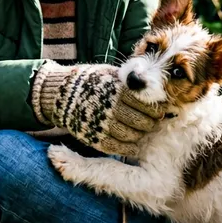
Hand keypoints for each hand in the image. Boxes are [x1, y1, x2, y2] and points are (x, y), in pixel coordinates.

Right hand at [31, 62, 163, 156]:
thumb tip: (153, 87)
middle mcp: (111, 107)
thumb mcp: (111, 74)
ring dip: (140, 136)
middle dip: (151, 124)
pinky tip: (132, 146)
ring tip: (142, 132)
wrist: (61, 94)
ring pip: (132, 136)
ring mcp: (102, 124)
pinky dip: (127, 148)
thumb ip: (130, 82)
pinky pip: (116, 147)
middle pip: (142, 122)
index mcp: (118, 90)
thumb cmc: (91, 81)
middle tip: (153, 123)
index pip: (147, 104)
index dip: (156, 109)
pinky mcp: (94, 137)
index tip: (160, 111)